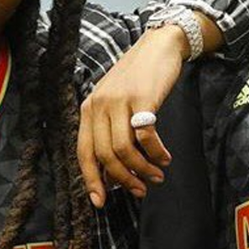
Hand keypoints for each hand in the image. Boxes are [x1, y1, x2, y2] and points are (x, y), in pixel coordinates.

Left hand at [78, 25, 196, 206]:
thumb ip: (111, 129)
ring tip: (156, 176)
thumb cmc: (139, 78)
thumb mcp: (116, 101)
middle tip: (140, 191)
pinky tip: (165, 158)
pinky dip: (156, 152)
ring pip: (124, 149)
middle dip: (123, 179)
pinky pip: (146, 135)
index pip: (84, 152)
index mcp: (89, 109)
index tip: (101, 202)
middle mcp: (99, 105)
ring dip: (141, 169)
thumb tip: (115, 171)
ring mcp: (120, 101)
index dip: (91, 180)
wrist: (159, 46)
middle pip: (105, 155)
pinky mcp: (142, 98)